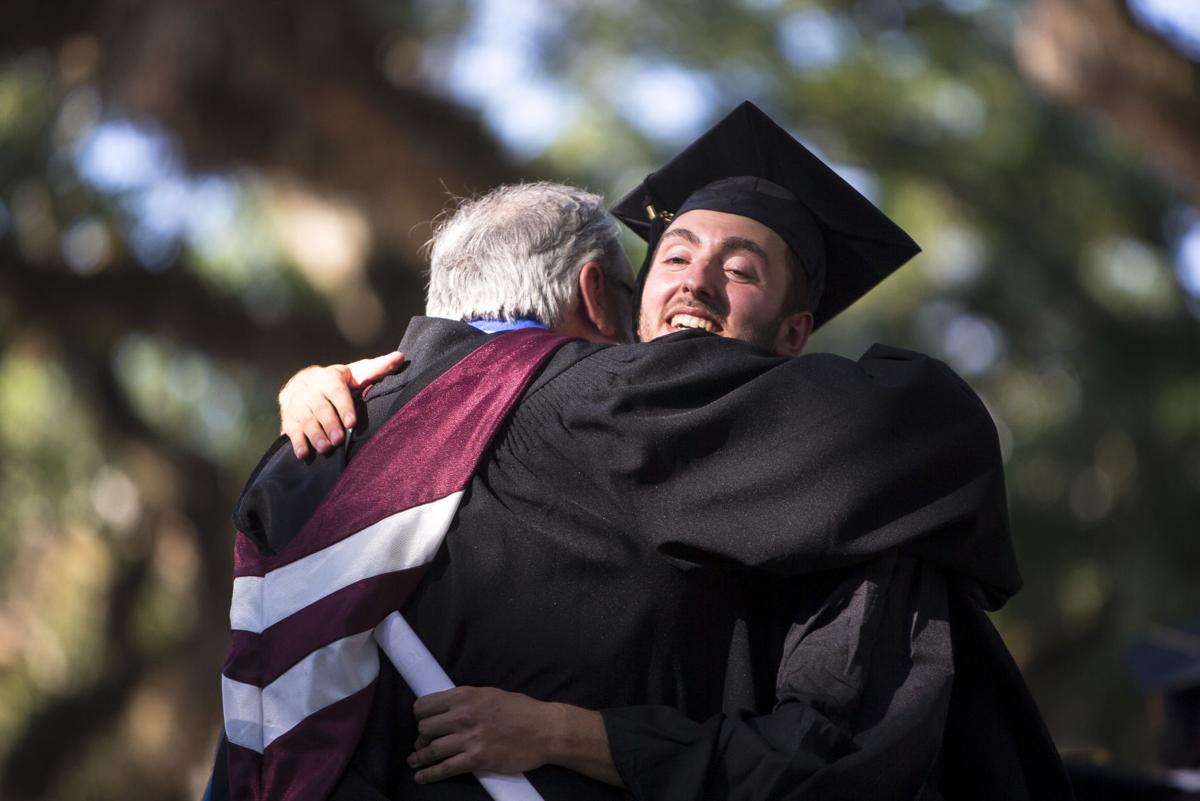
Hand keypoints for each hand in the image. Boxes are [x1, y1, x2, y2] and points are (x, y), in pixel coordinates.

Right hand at [278, 351, 405, 458]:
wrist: (303, 382)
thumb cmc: (339, 380)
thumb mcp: (357, 372)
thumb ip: (377, 368)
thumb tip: (400, 357)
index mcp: (329, 378)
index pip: (336, 392)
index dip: (344, 407)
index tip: (352, 422)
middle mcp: (310, 389)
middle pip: (320, 408)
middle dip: (329, 424)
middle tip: (339, 440)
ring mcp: (297, 403)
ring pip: (305, 419)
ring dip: (314, 435)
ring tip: (325, 448)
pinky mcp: (287, 416)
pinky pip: (291, 430)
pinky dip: (297, 442)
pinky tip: (304, 454)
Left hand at [408, 687, 560, 782]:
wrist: (544, 730)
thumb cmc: (520, 710)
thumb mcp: (489, 694)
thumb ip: (466, 701)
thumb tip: (446, 711)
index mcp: (465, 696)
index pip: (424, 705)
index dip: (420, 716)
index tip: (422, 722)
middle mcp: (463, 715)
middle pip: (424, 728)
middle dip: (421, 737)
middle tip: (424, 742)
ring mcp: (469, 738)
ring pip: (430, 749)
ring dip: (419, 757)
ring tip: (415, 761)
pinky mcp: (476, 759)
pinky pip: (445, 768)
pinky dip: (430, 775)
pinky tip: (422, 777)